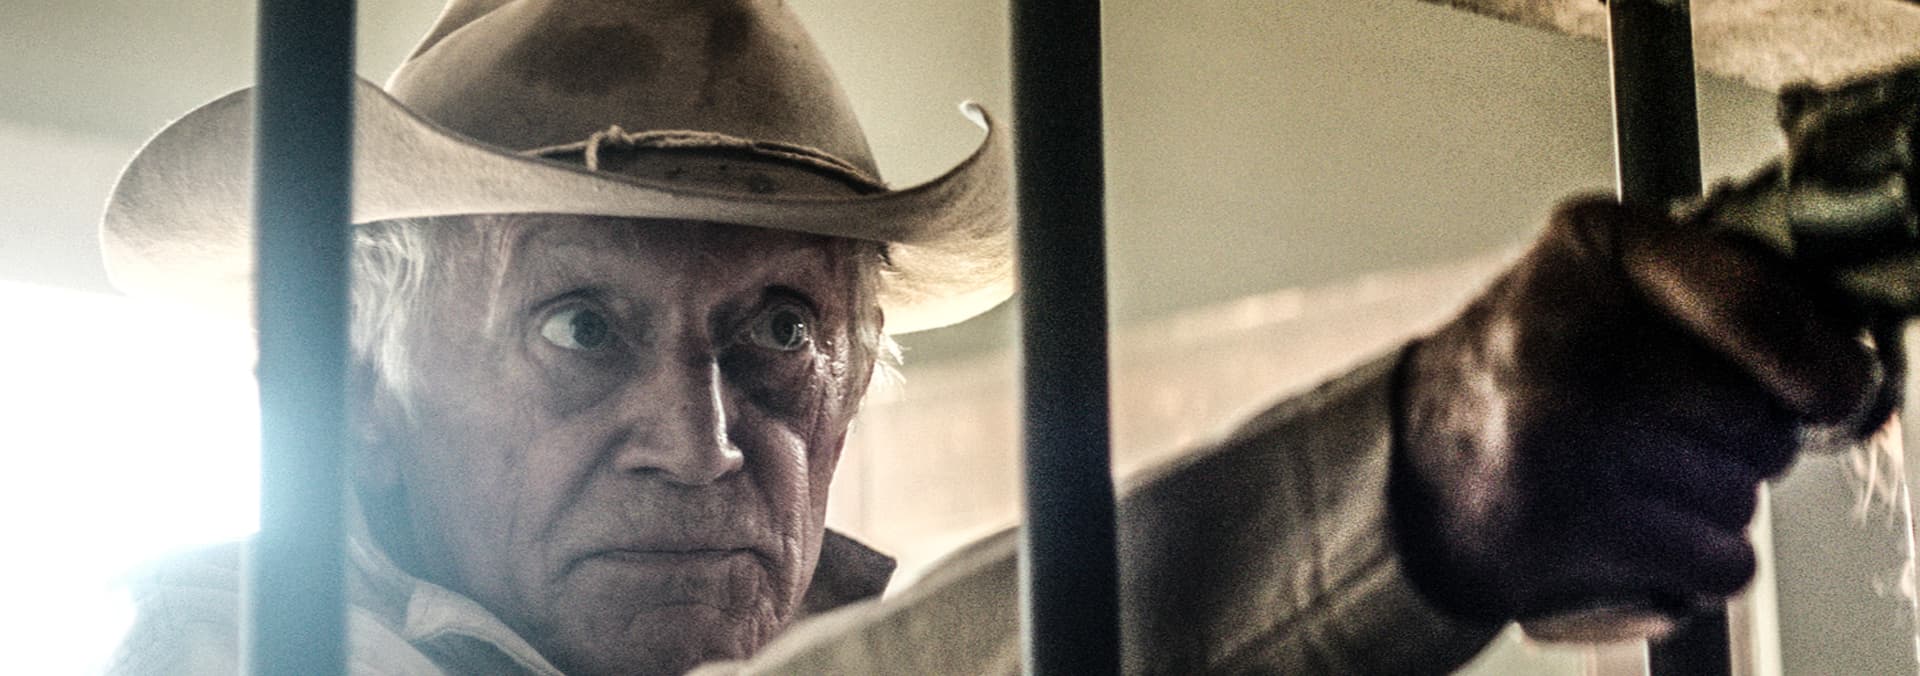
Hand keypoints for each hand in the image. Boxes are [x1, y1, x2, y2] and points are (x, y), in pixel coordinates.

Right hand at [1388, 194, 1902, 640]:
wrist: (1408, 461)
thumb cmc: (1522, 367)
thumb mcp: (1599, 273)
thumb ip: (1717, 285)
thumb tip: (1841, 369)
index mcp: (1588, 248)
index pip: (1754, 307)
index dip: (1820, 362)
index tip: (1836, 391)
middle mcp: (1566, 338)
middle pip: (1759, 420)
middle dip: (1740, 438)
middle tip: (1665, 428)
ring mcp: (1564, 439)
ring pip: (1740, 497)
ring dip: (1708, 502)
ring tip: (1627, 477)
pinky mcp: (1566, 529)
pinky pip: (1717, 562)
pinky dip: (1691, 562)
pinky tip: (1628, 528)